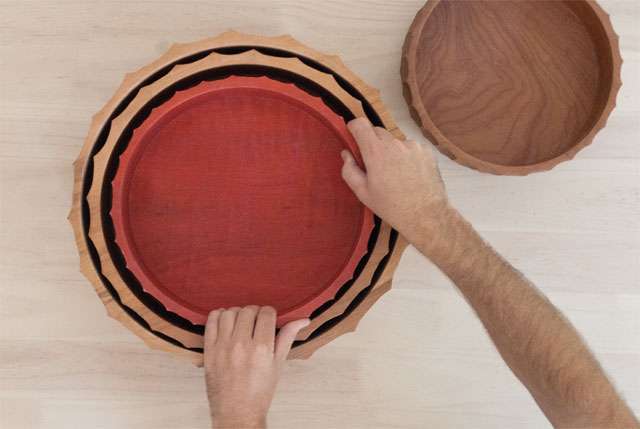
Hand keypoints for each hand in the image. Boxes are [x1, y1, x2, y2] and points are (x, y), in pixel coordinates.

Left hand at [204, 306, 309, 428]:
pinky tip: (226, 322)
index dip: (270, 313)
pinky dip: (218, 316)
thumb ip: (288, 337)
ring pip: (229, 313)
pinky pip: (211, 322)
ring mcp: (223, 348)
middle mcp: (242, 346)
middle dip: (255, 312)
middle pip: (248, 310)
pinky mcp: (210, 352)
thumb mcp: (278, 364)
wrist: (238, 413)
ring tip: (242, 322)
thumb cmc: (260, 391)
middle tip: (257, 322)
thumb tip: (303, 320)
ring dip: (237, 313)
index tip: (269, 318)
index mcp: (262, 349)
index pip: (266, 313)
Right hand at [341, 118, 448, 249]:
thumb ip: (349, 169)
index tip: (354, 136)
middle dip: (373, 144)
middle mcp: (395, 144)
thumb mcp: (362, 192)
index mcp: (376, 152)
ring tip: (395, 174)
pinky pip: (410, 148)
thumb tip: (346, 154)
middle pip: (377, 132)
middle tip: (375, 165)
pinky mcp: (426, 151)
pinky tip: (409, 174)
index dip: (354, 128)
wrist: (425, 215)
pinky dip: (407, 156)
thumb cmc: (392, 206)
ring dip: (391, 151)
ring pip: (395, 141)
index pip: (360, 124)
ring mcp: (413, 146)